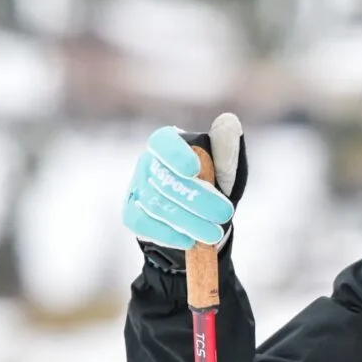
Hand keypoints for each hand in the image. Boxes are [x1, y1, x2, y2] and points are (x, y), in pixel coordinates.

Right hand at [122, 113, 246, 271]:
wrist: (199, 222)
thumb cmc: (215, 187)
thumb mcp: (227, 171)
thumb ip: (227, 150)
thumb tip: (229, 121)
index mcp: (171, 144)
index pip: (162, 142)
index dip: (175, 154)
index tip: (194, 170)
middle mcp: (149, 163)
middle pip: (167, 180)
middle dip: (199, 200)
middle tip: (225, 215)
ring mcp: (137, 188)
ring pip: (157, 204)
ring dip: (189, 221)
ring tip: (214, 234)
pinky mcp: (131, 213)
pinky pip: (144, 223)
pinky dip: (168, 234)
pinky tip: (190, 241)